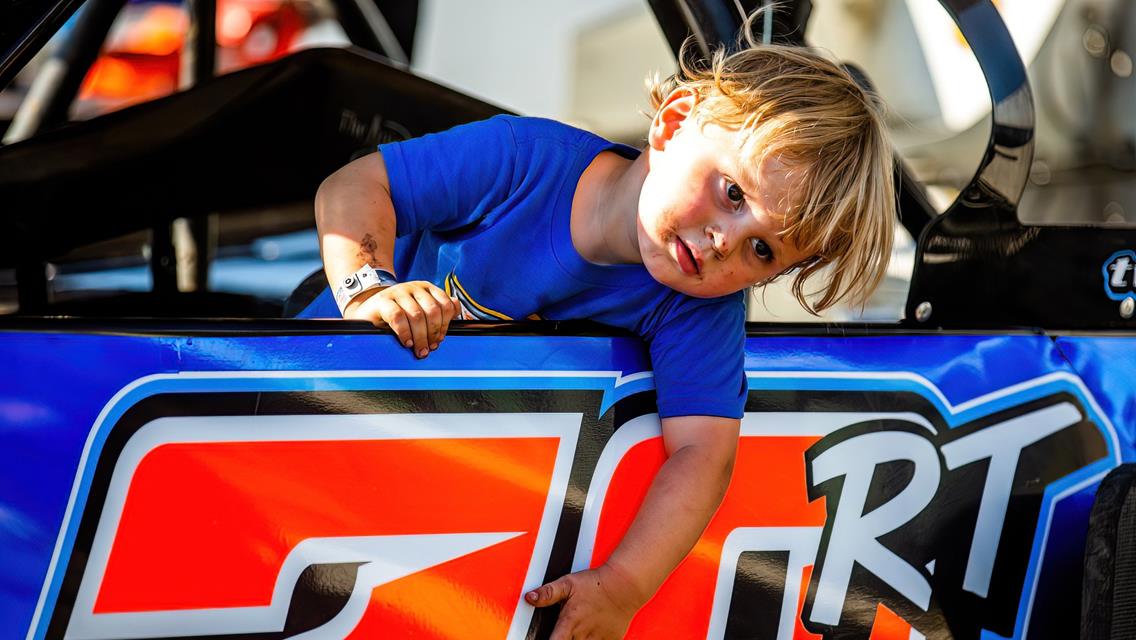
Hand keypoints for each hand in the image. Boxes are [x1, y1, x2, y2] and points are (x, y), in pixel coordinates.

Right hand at [344, 281, 459, 357]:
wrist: (368, 309)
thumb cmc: (397, 313)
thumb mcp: (418, 310)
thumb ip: (437, 311)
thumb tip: (457, 311)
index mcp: (427, 289)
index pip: (445, 305)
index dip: (445, 325)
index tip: (440, 340)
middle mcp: (415, 288)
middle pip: (433, 311)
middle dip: (433, 333)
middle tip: (429, 348)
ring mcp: (398, 292)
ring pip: (416, 316)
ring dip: (420, 337)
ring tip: (419, 350)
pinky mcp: (383, 300)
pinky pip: (398, 317)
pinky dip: (404, 332)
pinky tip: (406, 342)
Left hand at [525, 564, 644, 639]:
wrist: (625, 585)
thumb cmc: (596, 583)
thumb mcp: (568, 583)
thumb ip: (548, 592)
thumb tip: (529, 598)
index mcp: (570, 622)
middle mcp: (583, 634)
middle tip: (566, 630)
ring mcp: (598, 639)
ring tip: (577, 631)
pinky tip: (591, 632)